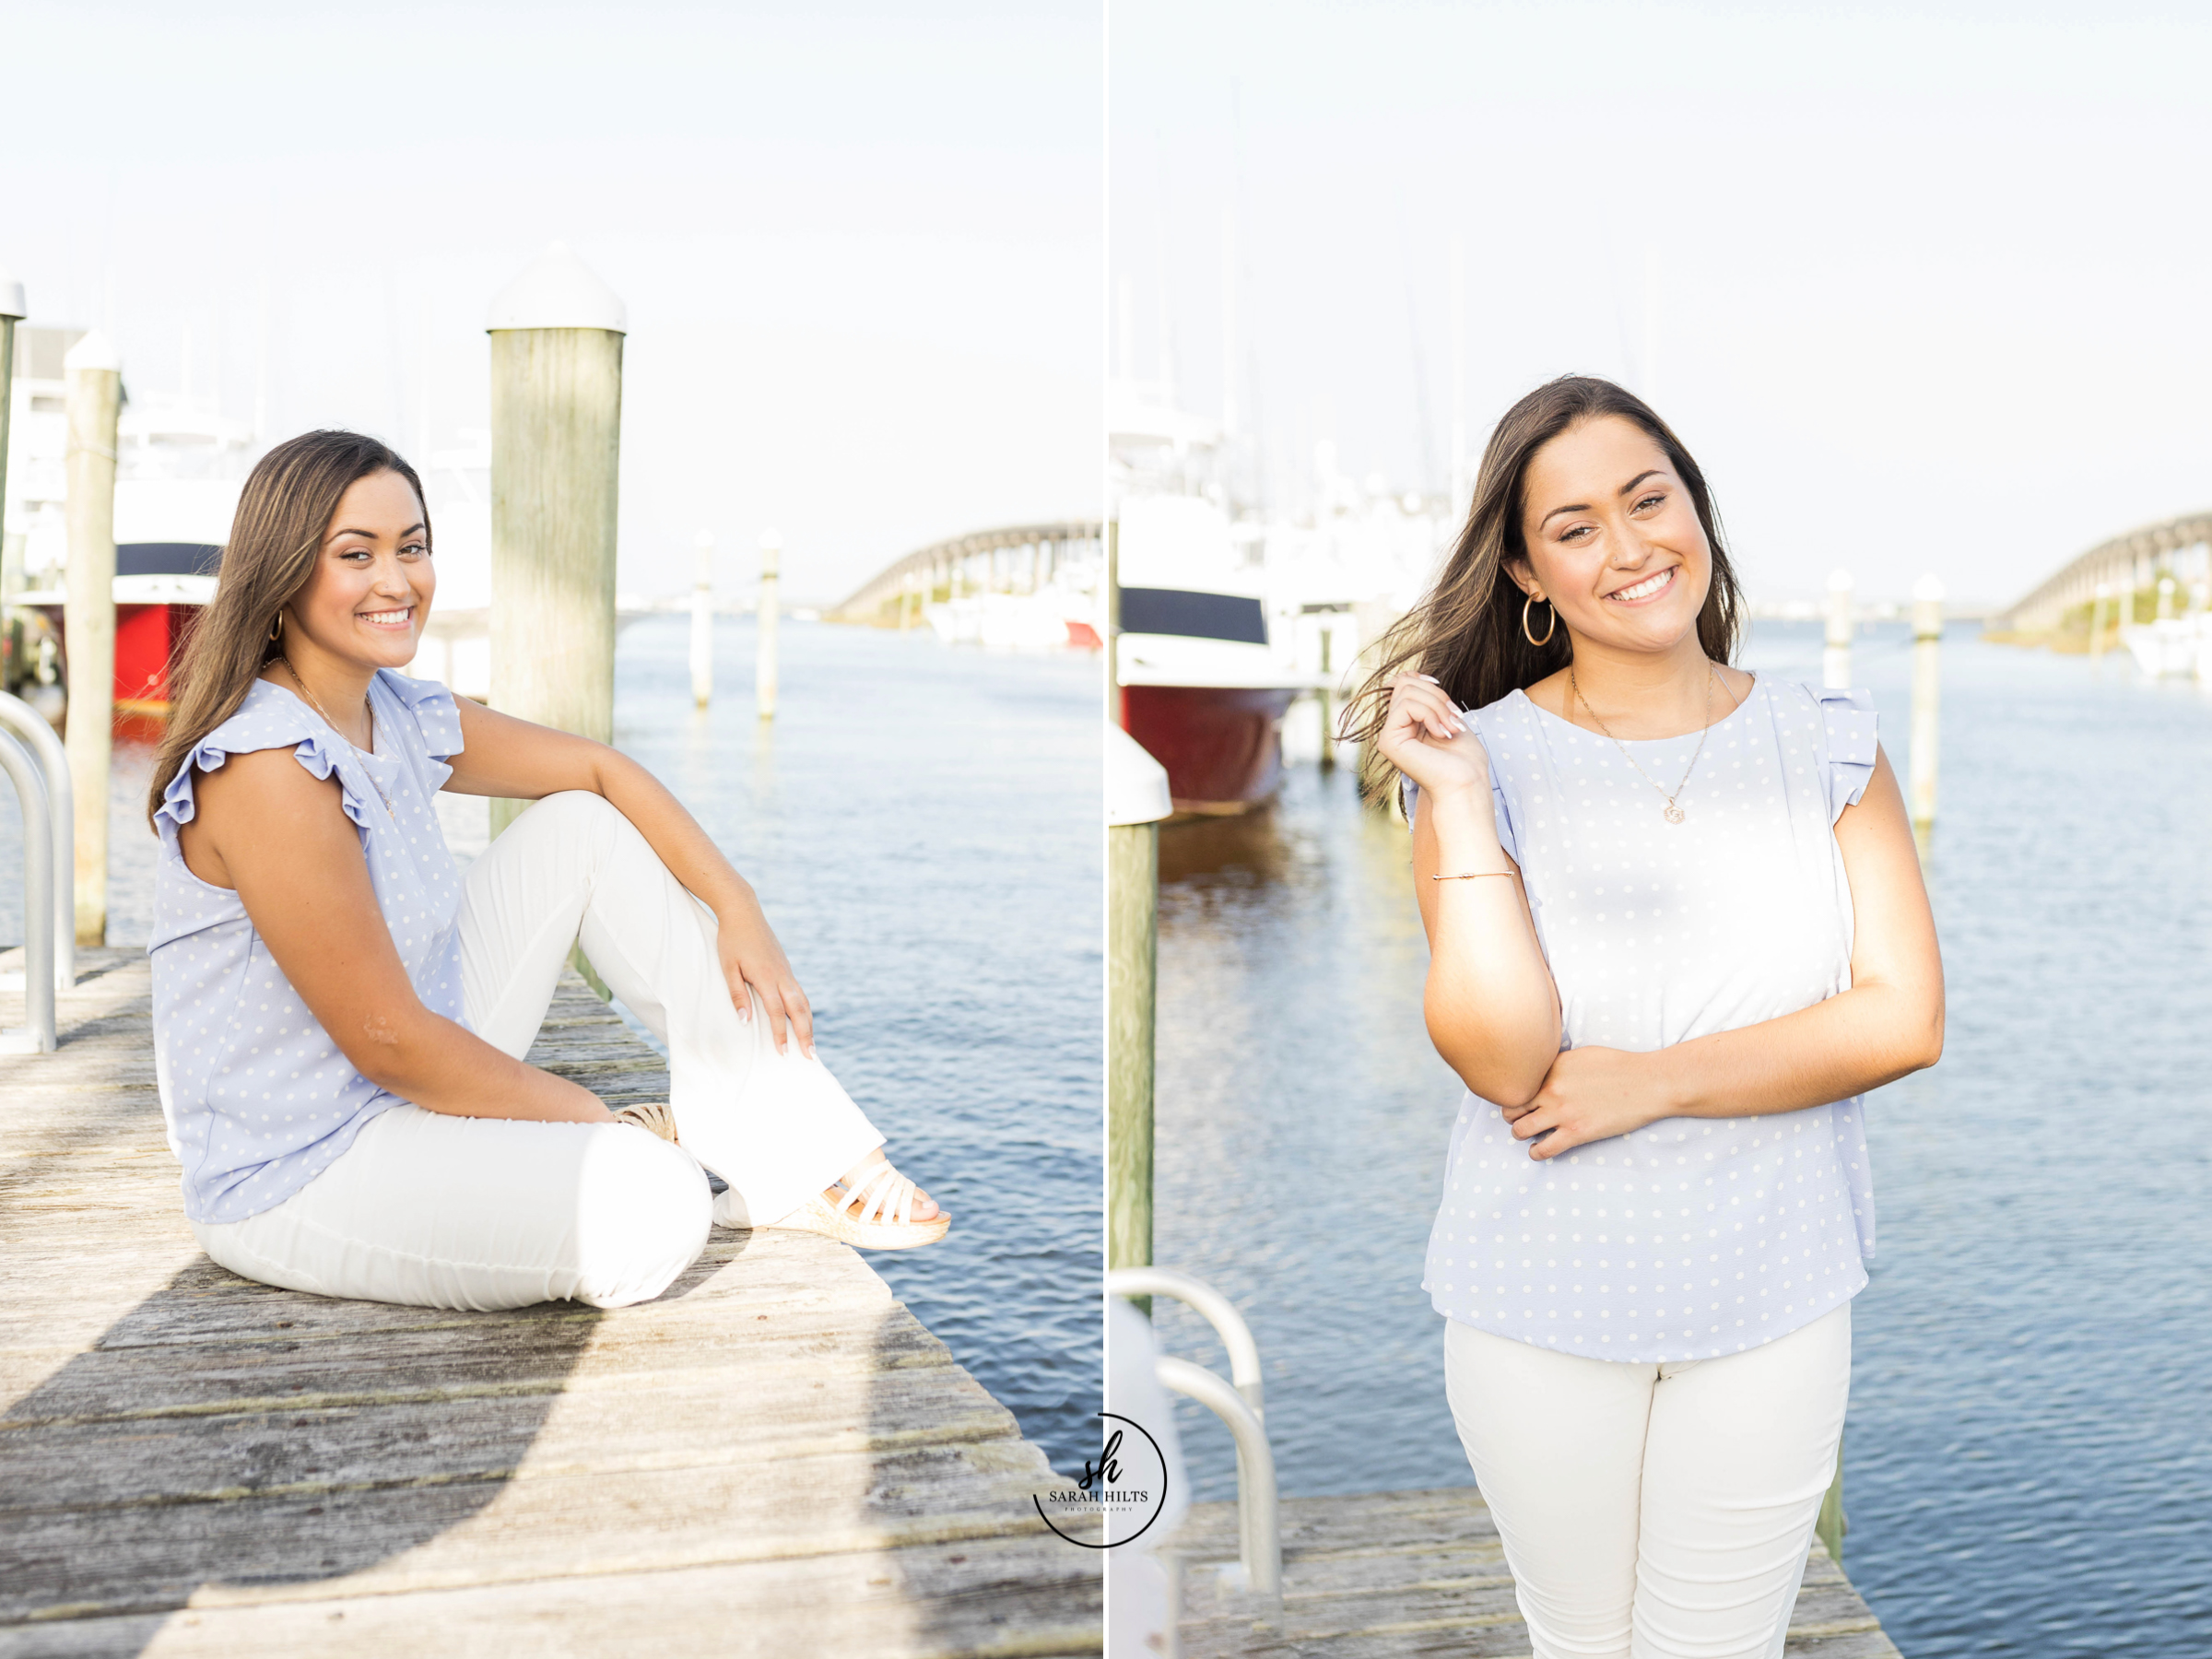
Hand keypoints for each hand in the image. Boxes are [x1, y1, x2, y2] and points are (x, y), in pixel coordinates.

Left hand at [715, 893, 813, 1056]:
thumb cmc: (731, 940)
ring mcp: (786, 971)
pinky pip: (799, 993)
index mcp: (766, 977)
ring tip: (811, 1044)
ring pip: (803, 1002)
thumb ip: (737, 994)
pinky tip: (804, 1020)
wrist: (744, 912)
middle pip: (799, 1010)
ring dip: (809, 1024)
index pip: (777, 1012)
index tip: (783, 1053)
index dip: (781, 1034)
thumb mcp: (728, 967)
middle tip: (810, 1056)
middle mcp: (781, 975)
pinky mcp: (786, 968)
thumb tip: (745, 1021)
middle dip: (805, 1035)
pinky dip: (805, 1010)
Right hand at [1375, 672, 1489, 801]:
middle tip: (1455, 719)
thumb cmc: (1463, 757)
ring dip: (1438, 706)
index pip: (1403, 682)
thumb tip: (1409, 674)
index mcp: (1405, 723)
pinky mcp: (1388, 741)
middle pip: (1405, 682)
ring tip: (1451, 728)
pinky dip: (1431, 714)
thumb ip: (1426, 696)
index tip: (1449, 702)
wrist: (1467, 783)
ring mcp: (1388, 735)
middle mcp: (1392, 728)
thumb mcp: (1445, 716)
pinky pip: (1407, 705)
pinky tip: (1441, 734)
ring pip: (1407, 691)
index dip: (1425, 682)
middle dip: (1437, 695)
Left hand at [1503, 1046, 1669, 1159]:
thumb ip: (1557, 1065)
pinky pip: (1542, 1149)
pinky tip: (1539, 1151)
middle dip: (1512, 1115)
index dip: (1515, 1093)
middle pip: (1511, 1107)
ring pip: (1519, 1130)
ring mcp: (1562, 1112)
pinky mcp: (1576, 1133)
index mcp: (1551, 1068)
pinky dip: (1536, 1153)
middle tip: (1520, 1118)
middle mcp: (1550, 1089)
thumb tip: (1544, 1073)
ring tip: (1528, 1135)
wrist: (1648, 1083)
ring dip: (1520, 1134)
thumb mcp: (1581, 1054)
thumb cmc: (1620, 1066)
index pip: (1517, 1083)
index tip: (1520, 1099)